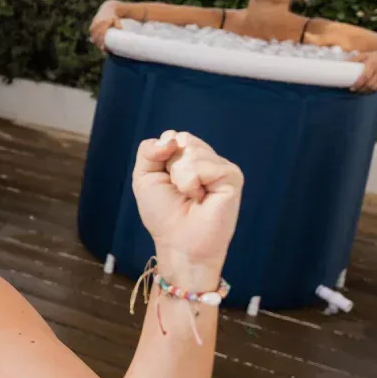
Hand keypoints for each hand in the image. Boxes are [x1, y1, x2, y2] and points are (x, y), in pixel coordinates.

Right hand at [89, 3, 121, 50]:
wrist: (108, 8)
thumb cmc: (114, 16)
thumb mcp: (116, 19)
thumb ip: (117, 23)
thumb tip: (120, 29)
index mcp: (103, 22)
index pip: (101, 34)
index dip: (101, 42)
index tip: (103, 48)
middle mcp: (97, 23)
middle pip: (96, 36)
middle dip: (99, 44)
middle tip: (103, 51)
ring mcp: (94, 24)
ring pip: (93, 35)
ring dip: (96, 42)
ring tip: (100, 48)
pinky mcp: (93, 24)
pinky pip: (92, 32)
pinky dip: (93, 38)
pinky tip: (95, 42)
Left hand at [133, 132, 242, 288]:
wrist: (178, 242)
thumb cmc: (163, 213)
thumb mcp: (144, 177)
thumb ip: (149, 150)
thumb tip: (172, 138)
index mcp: (188, 156)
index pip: (172, 136)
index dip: (160, 157)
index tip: (165, 180)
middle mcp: (207, 158)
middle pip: (182, 139)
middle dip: (171, 167)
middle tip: (179, 190)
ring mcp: (221, 166)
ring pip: (192, 151)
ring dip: (181, 178)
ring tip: (191, 196)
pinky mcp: (232, 176)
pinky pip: (203, 165)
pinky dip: (192, 183)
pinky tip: (201, 198)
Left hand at [352, 48, 376, 91]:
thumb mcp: (366, 54)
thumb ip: (355, 59)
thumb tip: (342, 64)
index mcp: (372, 64)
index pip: (365, 77)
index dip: (358, 84)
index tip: (352, 88)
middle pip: (369, 84)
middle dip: (360, 89)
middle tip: (353, 90)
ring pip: (374, 88)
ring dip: (366, 92)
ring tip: (359, 91)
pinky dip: (372, 91)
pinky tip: (367, 91)